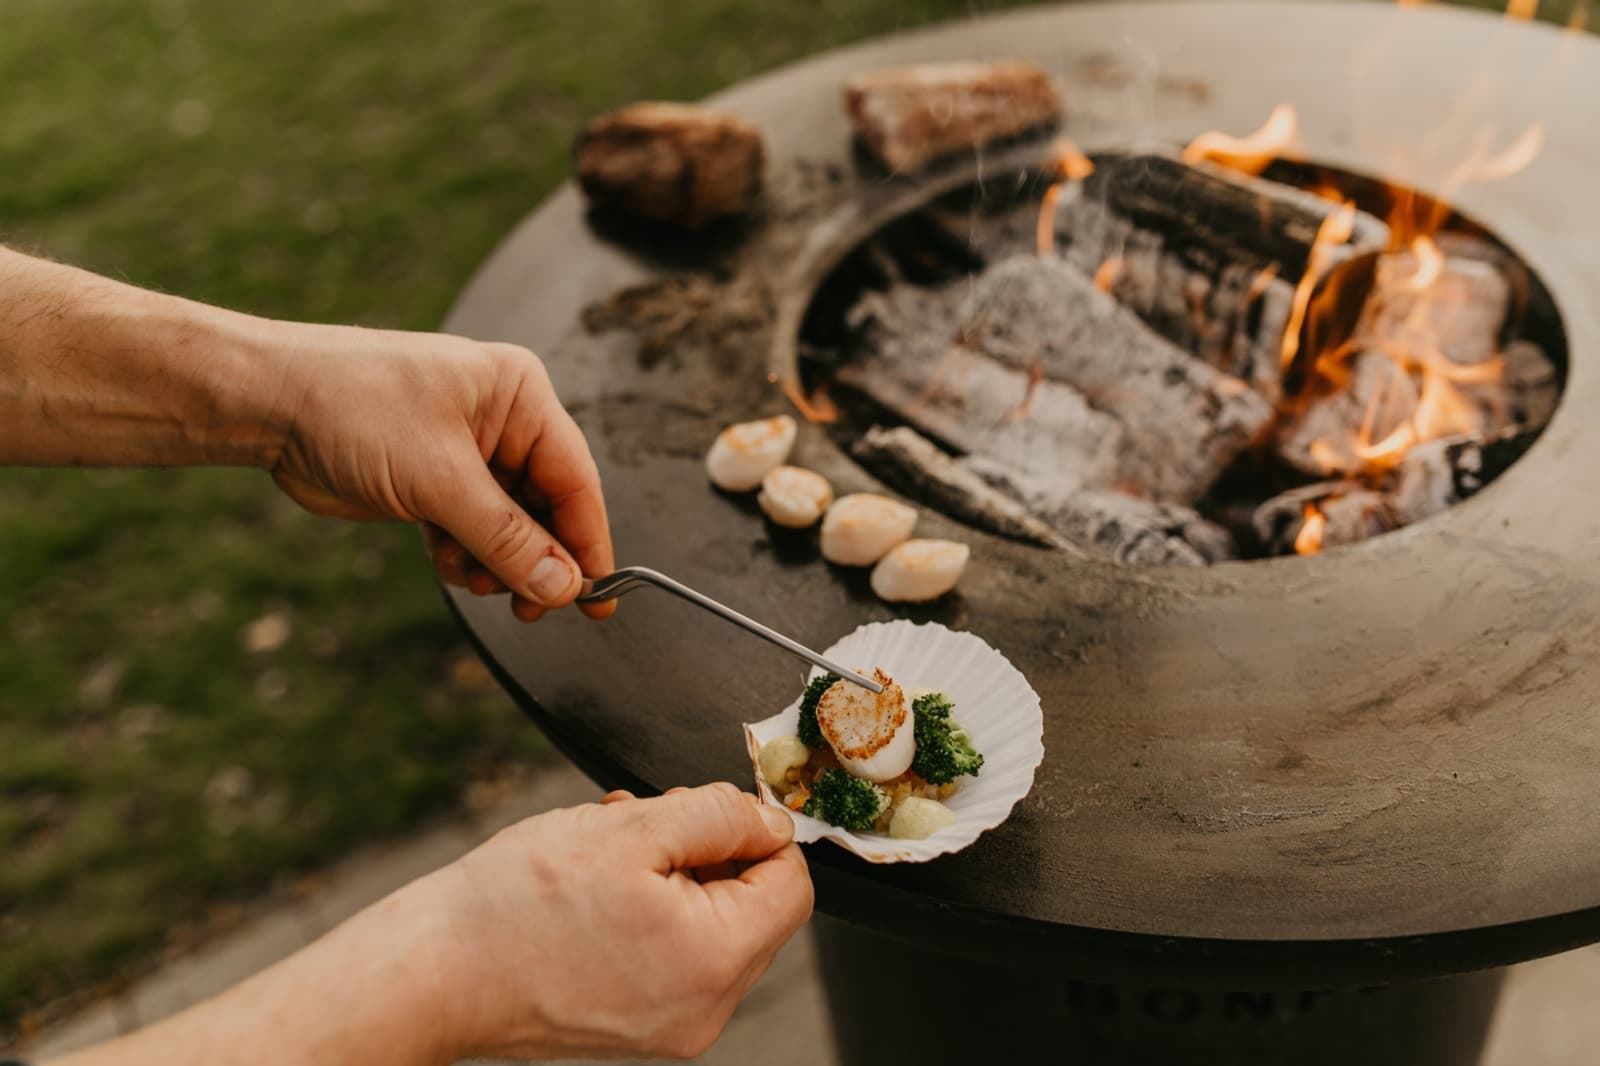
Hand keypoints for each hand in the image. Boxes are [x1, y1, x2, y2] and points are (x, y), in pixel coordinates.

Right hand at [50, 783, 810, 1065]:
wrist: (430, 973)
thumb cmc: (512, 904)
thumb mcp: (629, 828)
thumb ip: (717, 814)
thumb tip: (771, 817)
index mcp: (713, 961)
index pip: (791, 883)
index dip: (756, 829)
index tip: (707, 807)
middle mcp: (704, 1010)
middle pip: (755, 906)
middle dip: (709, 851)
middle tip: (644, 822)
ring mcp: (672, 1027)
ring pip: (713, 925)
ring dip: (673, 874)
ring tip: (608, 853)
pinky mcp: (639, 1028)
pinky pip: (676, 954)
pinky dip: (651, 910)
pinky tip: (597, 888)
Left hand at [262, 319, 613, 620]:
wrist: (267, 403)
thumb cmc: (351, 406)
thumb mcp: (441, 479)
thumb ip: (507, 538)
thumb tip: (563, 586)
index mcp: (518, 394)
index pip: (576, 477)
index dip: (587, 541)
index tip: (594, 596)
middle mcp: (501, 421)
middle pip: (548, 507)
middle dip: (536, 559)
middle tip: (532, 608)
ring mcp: (468, 452)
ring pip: (510, 527)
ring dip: (495, 563)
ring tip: (471, 577)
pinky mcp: (434, 480)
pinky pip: (472, 532)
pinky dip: (465, 556)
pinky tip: (446, 563)